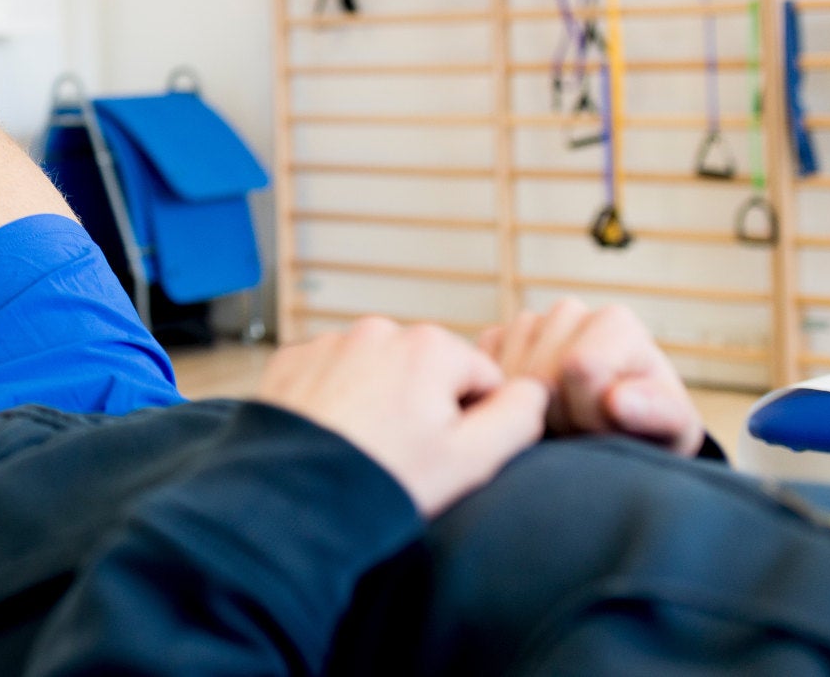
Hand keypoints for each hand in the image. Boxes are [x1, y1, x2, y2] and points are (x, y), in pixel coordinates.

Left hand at [255, 317, 547, 517]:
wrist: (293, 500)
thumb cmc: (387, 481)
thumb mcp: (472, 459)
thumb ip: (519, 417)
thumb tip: (537, 390)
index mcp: (431, 345)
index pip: (481, 378)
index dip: (473, 421)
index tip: (443, 453)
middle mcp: (378, 329)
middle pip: (425, 371)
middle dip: (423, 407)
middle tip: (403, 454)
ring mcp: (329, 342)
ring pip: (376, 372)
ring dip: (379, 400)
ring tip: (365, 448)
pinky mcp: (291, 361)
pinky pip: (330, 376)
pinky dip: (335, 400)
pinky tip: (332, 436)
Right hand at [478, 299, 702, 455]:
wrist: (617, 430)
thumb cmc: (650, 429)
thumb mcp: (672, 429)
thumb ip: (655, 414)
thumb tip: (617, 400)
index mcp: (616, 321)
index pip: (581, 366)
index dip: (589, 413)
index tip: (607, 430)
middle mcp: (569, 311)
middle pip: (540, 375)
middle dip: (558, 418)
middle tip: (581, 433)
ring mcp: (528, 324)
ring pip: (507, 377)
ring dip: (529, 413)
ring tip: (559, 425)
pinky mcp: (495, 341)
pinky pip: (483, 374)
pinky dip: (500, 401)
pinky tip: (530, 412)